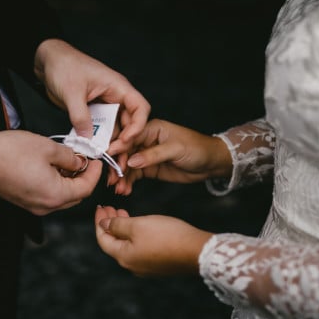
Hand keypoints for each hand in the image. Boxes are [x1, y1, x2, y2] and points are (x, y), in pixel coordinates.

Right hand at [0, 130, 103, 215]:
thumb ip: (70, 156)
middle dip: (84, 178)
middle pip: (76, 196)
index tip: (97, 159)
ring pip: (62, 196)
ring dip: (70, 180)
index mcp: (56, 195)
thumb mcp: (48, 148)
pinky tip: (54, 166)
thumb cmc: (10, 153)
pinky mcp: (24, 201)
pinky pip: (49, 195)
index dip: (95, 173)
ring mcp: (34, 206)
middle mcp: (46, 206)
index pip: (86, 188)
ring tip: (69, 159)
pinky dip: (57, 183)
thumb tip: (80, 161)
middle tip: (86, 159)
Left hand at [34, 38, 150, 175]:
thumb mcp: (72, 92)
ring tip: (108, 162)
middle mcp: (115, 97)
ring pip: (115, 129)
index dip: (137, 126)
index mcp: (118, 86)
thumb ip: (80, 116)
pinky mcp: (93, 113)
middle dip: (124, 142)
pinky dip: (99, 142)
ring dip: (113, 146)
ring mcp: (104, 106)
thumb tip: (88, 139)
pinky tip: (95, 154)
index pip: (140, 108)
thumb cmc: (63, 66)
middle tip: (112, 157)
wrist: (47, 61)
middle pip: (130, 123)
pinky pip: (101, 130)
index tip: (125, 141)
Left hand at [94, 205, 211, 276]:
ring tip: (124, 212)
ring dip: (123, 229)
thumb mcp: (138, 225)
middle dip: (110, 224)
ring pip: (127, 246)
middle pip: (114, 244)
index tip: (100, 207)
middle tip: (110, 208)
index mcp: (123, 257)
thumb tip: (103, 225)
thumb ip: (117, 225)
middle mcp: (132, 266)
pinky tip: (140, 225)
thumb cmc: (167, 236)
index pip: (103, 240)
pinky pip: (140, 249)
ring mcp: (146, 267)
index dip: (99, 222)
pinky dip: (135, 235)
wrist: (196, 250)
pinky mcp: (158, 265)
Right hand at [111, 119, 232, 194]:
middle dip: (116, 166)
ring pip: (128, 165)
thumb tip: (131, 161)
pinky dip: (128, 182)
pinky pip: (134, 174)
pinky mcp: (149, 168)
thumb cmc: (196, 148)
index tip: (108, 158)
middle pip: (125, 152)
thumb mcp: (175, 149)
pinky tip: (124, 190)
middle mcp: (146, 140)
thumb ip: (152, 155)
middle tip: (112, 179)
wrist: (210, 163)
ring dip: (121, 177)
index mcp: (151, 128)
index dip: (118, 147)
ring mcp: (146, 155)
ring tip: (118, 188)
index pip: (130, 137)